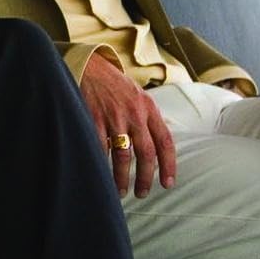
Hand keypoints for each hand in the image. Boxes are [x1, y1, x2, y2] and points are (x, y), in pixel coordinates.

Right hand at [77, 55, 174, 197]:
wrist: (90, 66)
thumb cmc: (114, 84)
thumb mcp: (138, 96)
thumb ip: (148, 118)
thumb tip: (157, 143)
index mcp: (149, 109)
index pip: (165, 142)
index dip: (169, 165)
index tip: (167, 183)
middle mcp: (135, 114)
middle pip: (146, 154)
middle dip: (146, 178)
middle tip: (143, 192)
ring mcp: (114, 117)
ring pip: (123, 156)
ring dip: (122, 177)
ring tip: (121, 191)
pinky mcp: (94, 119)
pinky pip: (100, 148)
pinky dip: (101, 165)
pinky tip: (101, 175)